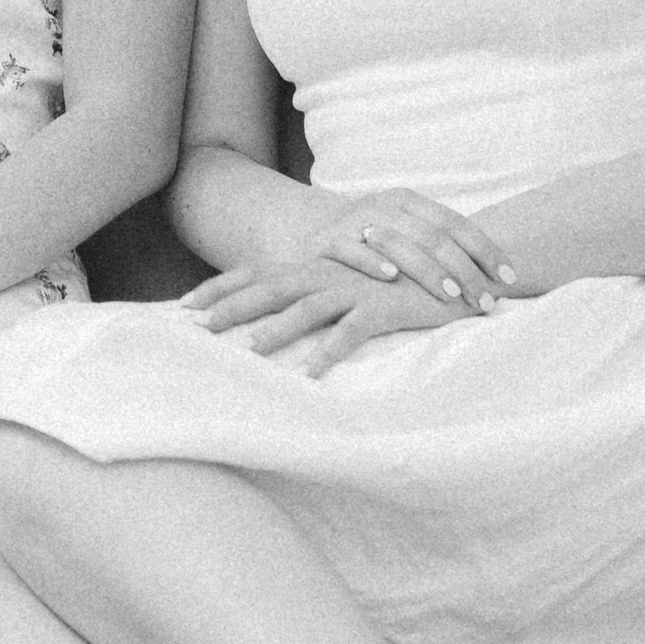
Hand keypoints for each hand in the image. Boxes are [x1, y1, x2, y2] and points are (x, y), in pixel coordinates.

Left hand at [182, 253, 492, 377]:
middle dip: (232, 306)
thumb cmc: (400, 284)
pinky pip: (351, 331)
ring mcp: (356, 287)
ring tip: (247, 352)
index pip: (258, 273)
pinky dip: (329, 352)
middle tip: (197, 328)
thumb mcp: (352, 287)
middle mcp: (330, 273)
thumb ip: (318, 297)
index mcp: (317, 268)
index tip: (184, 306)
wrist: (459, 270)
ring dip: (275, 329)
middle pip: (271, 287)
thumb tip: (277, 319)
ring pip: (306, 308)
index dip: (221, 287)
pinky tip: (309, 375)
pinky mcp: (386, 306)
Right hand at [299, 187, 520, 312]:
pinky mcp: (327, 243)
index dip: (486, 251)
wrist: (305, 229)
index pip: (457, 224)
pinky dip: (372, 263)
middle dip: (465, 271)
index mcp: (408, 200)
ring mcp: (354, 222)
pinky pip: (352, 251)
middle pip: (434, 236)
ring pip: (399, 243)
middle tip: (486, 300)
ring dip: (428, 271)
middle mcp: (384, 206)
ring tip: (452, 295)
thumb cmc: (367, 239)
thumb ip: (439, 244)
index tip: (510, 279)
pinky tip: (391, 278)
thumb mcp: (402, 230)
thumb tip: (499, 272)